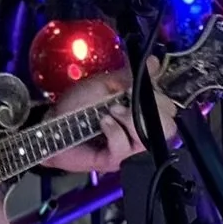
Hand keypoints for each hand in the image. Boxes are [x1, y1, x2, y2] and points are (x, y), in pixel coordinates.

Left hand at [43, 69, 172, 175]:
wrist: (52, 125)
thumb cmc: (77, 105)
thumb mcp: (105, 84)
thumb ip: (130, 76)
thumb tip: (153, 62)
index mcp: (142, 113)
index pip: (170, 109)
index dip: (159, 99)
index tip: (136, 90)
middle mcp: (141, 132)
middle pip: (168, 127)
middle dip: (150, 111)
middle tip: (126, 103)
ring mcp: (130, 149)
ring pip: (149, 138)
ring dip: (130, 120)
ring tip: (110, 112)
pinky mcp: (115, 161)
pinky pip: (125, 147)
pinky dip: (114, 131)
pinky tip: (103, 124)